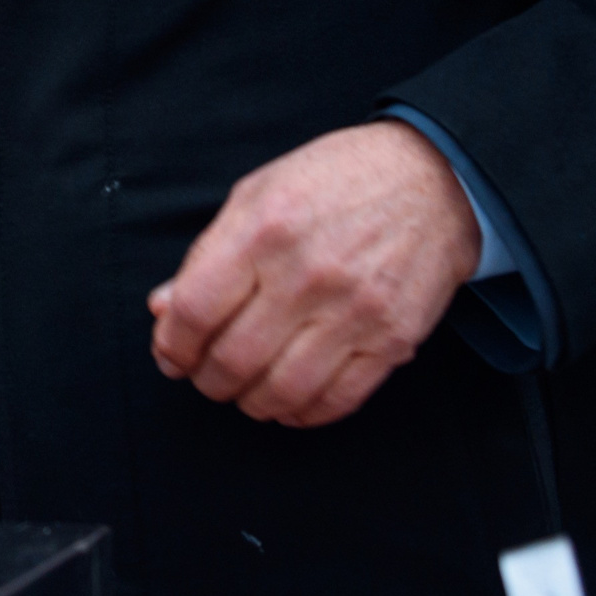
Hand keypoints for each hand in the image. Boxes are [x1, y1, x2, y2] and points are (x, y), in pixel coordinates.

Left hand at [147, 121, 479, 427]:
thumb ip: (207, 255)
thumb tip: (162, 310)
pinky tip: (288, 402)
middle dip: (207, 380)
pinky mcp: (394, 340)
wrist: (432, 182)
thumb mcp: (256, 195)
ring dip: (250, 403)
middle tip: (204, 376)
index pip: (195, 310)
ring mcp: (355, 312)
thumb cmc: (333, 182)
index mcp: (264, 231)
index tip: (170, 354)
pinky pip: (338, 400)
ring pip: (283, 391)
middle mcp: (308, 276)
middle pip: (234, 360)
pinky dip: (303, 413)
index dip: (172, 344)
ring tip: (243, 391)